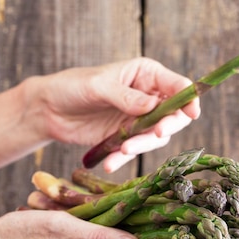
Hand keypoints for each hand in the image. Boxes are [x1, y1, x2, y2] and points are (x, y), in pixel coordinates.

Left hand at [30, 57, 200, 171]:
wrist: (47, 109)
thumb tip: (153, 105)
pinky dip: (123, 159)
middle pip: (174, 115)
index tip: (192, 113)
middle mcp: (148, 97)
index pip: (178, 86)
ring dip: (142, 145)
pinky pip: (134, 151)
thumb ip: (126, 96)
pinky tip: (110, 163)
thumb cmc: (72, 86)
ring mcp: (138, 120)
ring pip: (156, 137)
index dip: (189, 99)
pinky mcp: (125, 138)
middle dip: (167, 126)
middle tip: (156, 133)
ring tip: (122, 150)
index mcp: (147, 75)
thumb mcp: (98, 86)